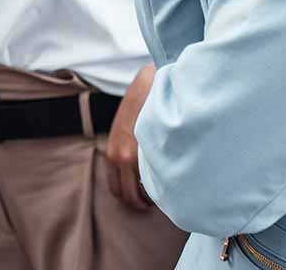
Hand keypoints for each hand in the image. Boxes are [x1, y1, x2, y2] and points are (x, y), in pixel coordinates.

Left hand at [105, 63, 156, 210]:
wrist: (149, 83)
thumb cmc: (141, 105)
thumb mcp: (127, 129)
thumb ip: (129, 149)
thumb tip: (141, 170)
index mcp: (113, 153)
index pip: (117, 189)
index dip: (133, 197)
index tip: (147, 197)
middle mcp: (119, 157)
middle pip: (128, 197)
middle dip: (143, 203)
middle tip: (159, 199)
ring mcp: (132, 154)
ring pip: (142, 193)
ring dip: (155, 196)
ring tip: (168, 189)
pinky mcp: (148, 150)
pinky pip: (154, 179)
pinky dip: (162, 185)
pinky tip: (172, 178)